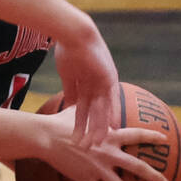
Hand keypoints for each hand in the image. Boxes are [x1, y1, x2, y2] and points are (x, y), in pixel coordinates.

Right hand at [37, 109, 164, 180]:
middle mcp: (108, 153)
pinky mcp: (85, 178)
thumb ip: (92, 111)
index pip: (135, 135)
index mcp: (110, 136)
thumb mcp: (81, 113)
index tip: (164, 139)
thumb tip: (93, 99)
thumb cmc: (61, 122)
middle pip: (136, 166)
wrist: (47, 137)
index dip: (151, 136)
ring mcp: (98, 168)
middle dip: (153, 176)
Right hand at [50, 24, 119, 145]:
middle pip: (95, 111)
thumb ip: (71, 90)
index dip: (85, 122)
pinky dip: (111, 112)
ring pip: (102, 109)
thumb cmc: (67, 50)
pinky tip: (112, 127)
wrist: (73, 33)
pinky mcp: (109, 77)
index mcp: (90, 83)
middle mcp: (100, 84)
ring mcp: (105, 81)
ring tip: (96, 143)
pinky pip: (110, 98)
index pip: (87, 107)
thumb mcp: (68, 74)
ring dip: (99, 126)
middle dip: (91, 129)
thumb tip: (70, 105)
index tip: (82, 137)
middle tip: (89, 147)